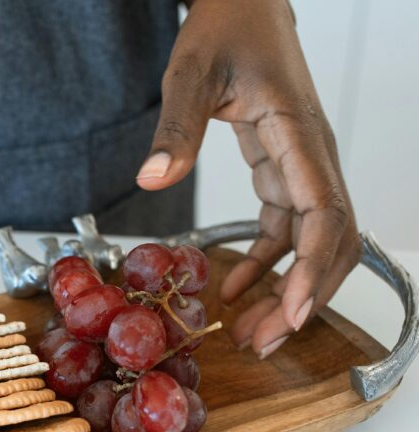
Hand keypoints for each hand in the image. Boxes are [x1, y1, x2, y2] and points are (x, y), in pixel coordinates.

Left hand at [136, 0, 359, 358]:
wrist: (244, 2)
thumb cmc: (225, 28)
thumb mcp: (191, 72)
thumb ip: (176, 127)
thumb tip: (153, 179)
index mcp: (299, 134)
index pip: (323, 212)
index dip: (311, 269)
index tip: (291, 313)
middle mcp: (312, 155)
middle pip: (332, 241)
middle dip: (304, 297)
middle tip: (265, 342)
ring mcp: (302, 165)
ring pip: (313, 243)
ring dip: (287, 290)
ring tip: (253, 333)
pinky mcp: (283, 169)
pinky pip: (285, 229)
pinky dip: (264, 264)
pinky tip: (232, 290)